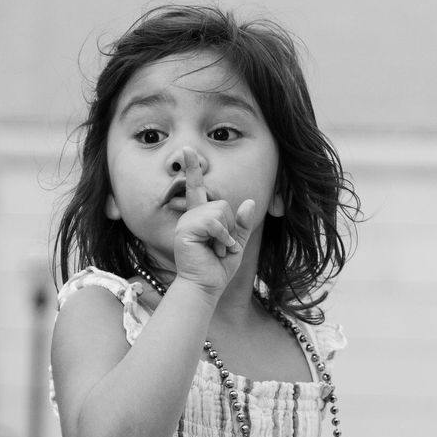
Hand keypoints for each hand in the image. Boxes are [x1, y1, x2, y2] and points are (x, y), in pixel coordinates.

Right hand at [170, 147, 259, 297]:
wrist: (205, 287)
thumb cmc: (218, 268)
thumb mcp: (236, 243)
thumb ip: (243, 224)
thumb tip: (250, 202)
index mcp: (200, 216)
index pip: (197, 188)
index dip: (192, 168)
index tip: (187, 150)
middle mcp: (191, 215)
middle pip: (223, 204)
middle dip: (230, 228)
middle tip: (220, 247)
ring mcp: (187, 221)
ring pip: (221, 212)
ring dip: (226, 235)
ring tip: (216, 250)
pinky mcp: (185, 229)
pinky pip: (215, 223)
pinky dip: (222, 238)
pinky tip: (216, 250)